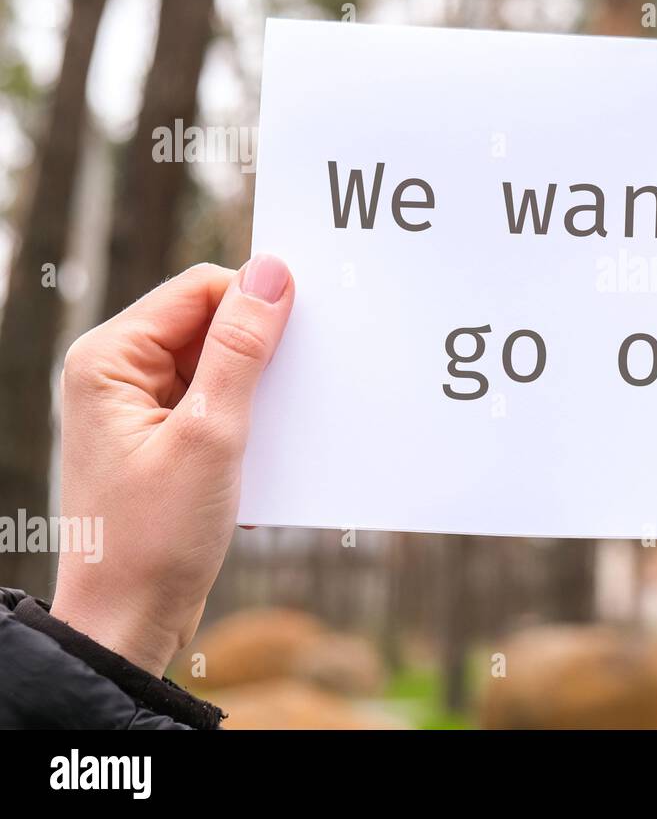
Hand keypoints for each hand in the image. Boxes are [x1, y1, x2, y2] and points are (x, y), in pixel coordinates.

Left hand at [51, 256, 293, 674]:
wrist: (131, 623)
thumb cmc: (155, 537)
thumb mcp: (212, 434)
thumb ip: (242, 348)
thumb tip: (272, 272)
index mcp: (109, 358)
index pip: (200, 290)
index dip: (257, 302)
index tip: (309, 334)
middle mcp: (117, 373)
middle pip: (210, 323)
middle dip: (260, 354)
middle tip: (298, 389)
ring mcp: (137, 407)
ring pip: (220, 365)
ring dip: (258, 395)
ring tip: (270, 438)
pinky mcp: (161, 437)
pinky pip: (217, 404)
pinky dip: (248, 425)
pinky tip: (257, 465)